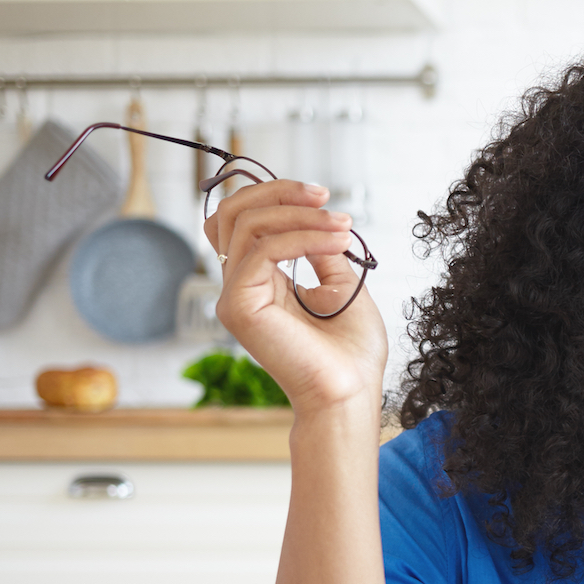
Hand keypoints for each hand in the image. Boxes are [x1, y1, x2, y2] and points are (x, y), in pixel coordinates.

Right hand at [203, 181, 387, 416]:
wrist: (350, 391)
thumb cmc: (350, 352)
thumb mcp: (340, 285)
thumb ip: (320, 250)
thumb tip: (317, 217)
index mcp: (259, 281)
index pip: (242, 220)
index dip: (275, 196)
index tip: (322, 197)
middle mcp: (240, 287)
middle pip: (232, 213)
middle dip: (278, 192)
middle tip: (324, 197)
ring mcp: (234, 297)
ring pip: (246, 225)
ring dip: (299, 215)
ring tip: (341, 227)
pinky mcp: (239, 308)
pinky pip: (261, 251)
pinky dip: (302, 237)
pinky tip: (334, 242)